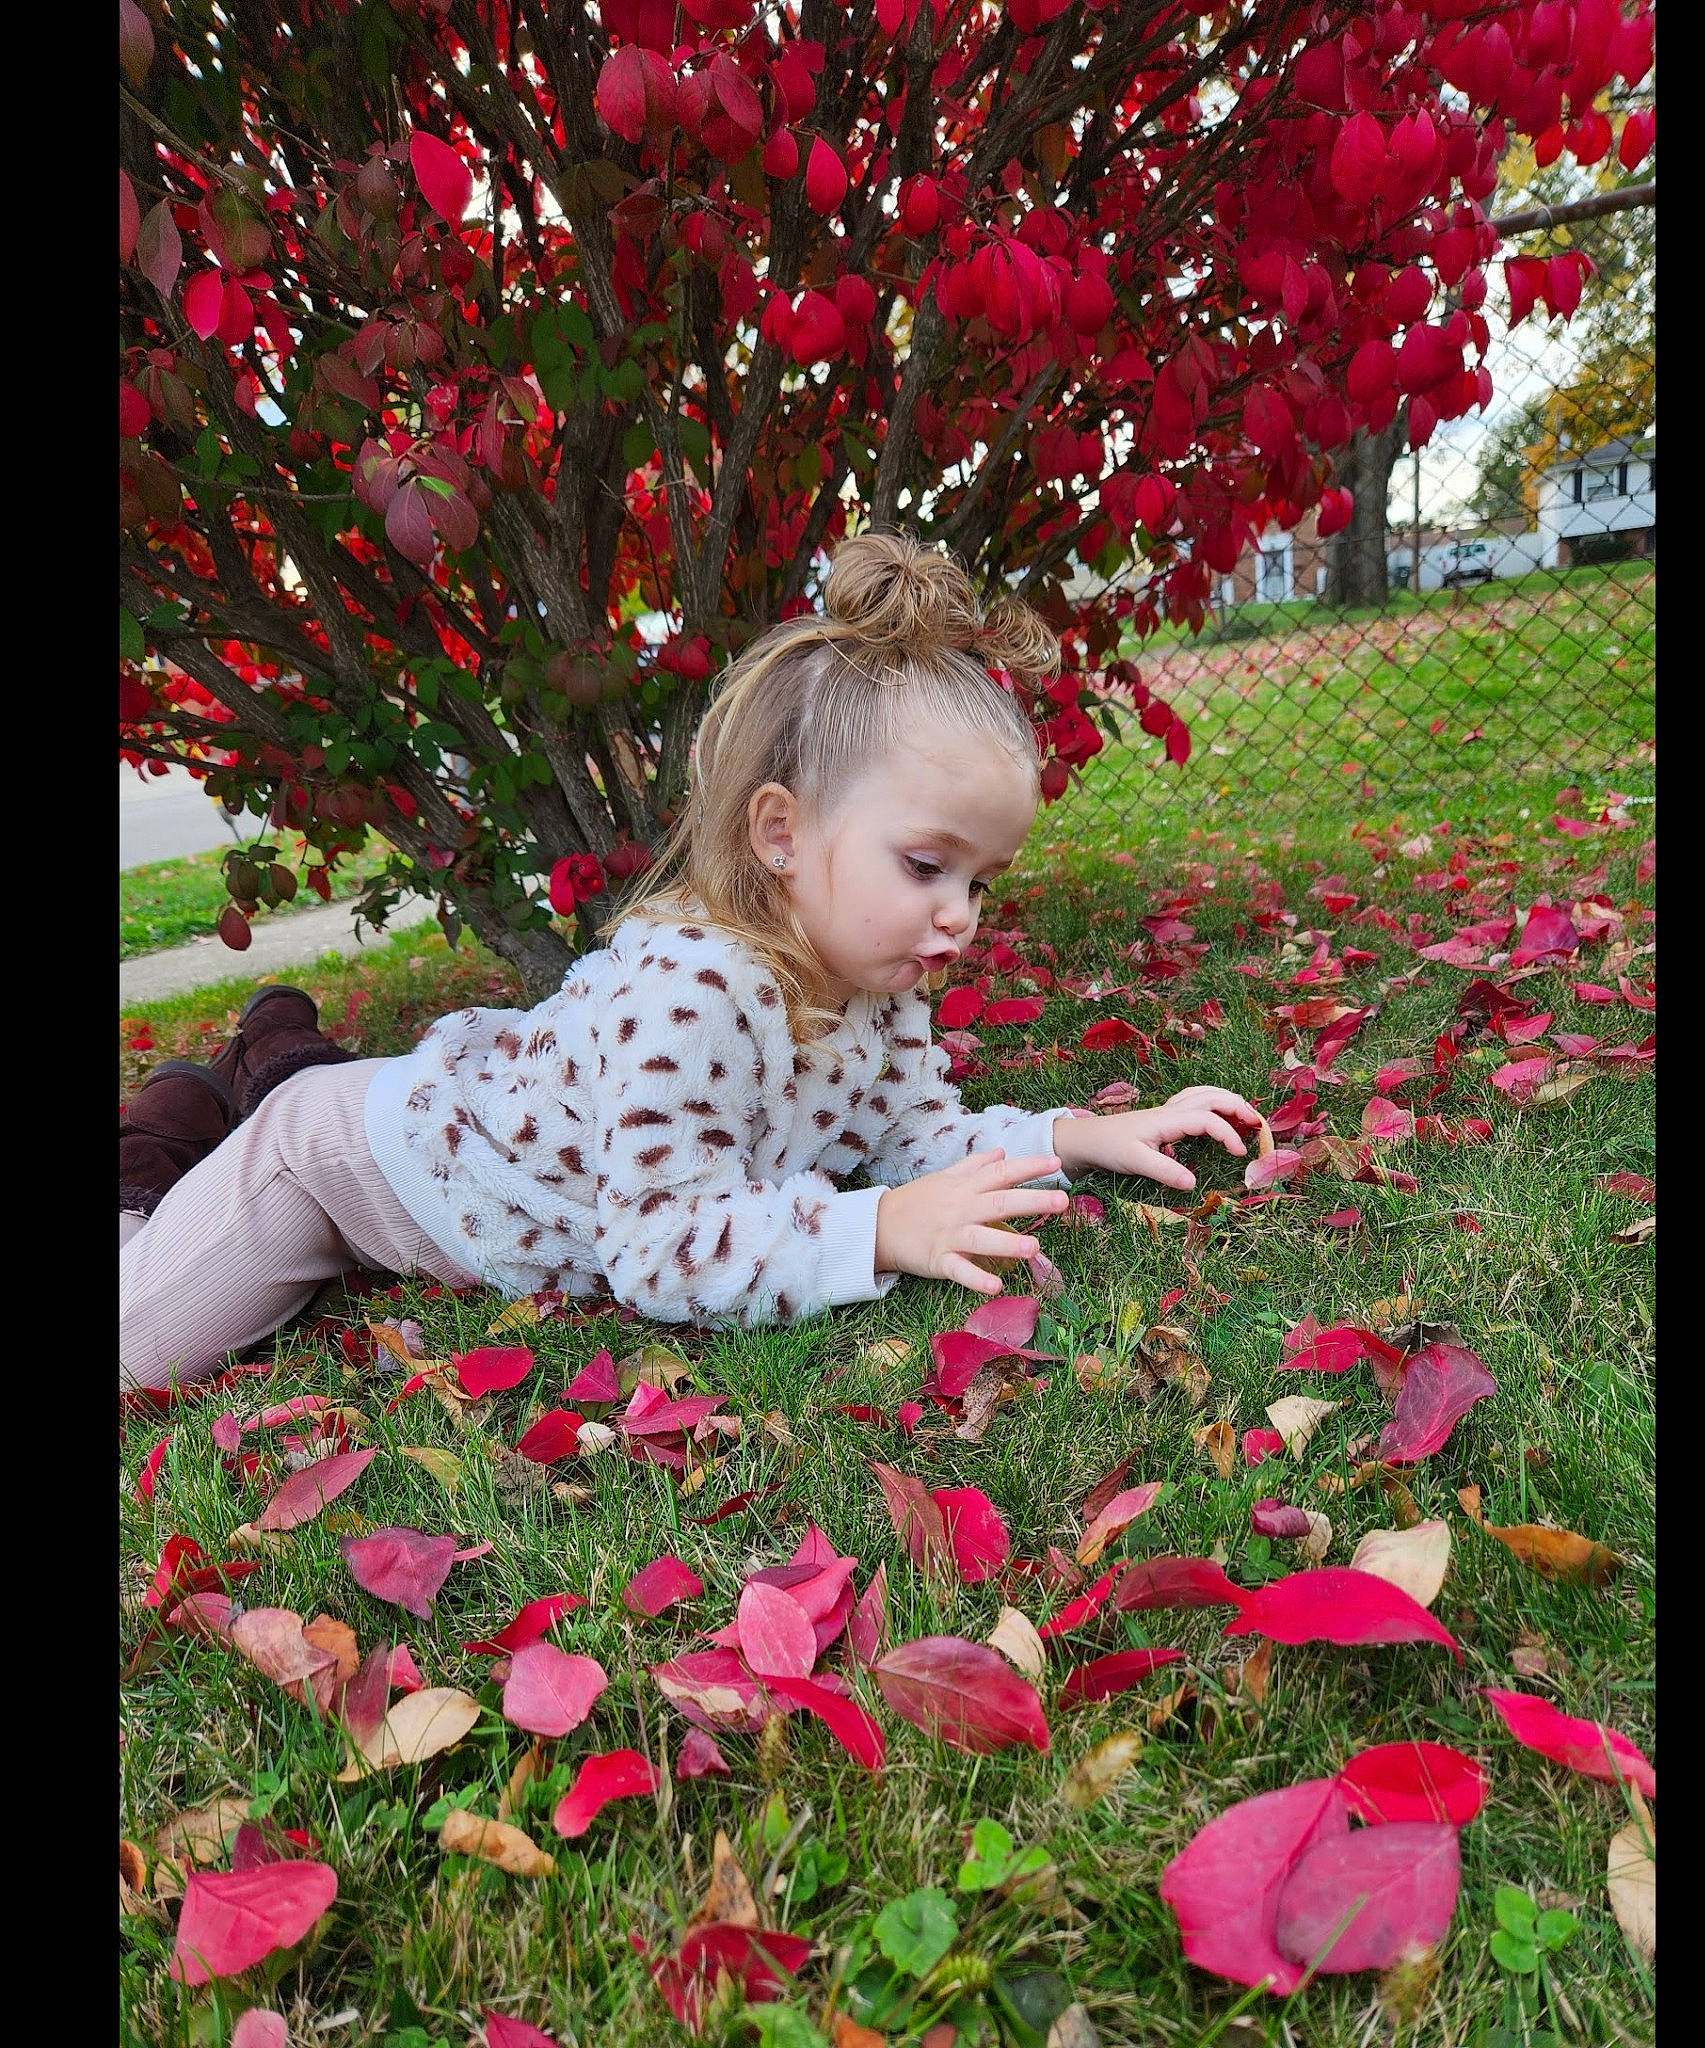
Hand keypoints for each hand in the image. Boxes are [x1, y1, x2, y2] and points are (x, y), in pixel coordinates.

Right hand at [874, 1149, 1070, 1297]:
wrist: (878, 1226)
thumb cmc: (916, 1201)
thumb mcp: (944, 1178)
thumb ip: (975, 1166)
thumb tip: (1002, 1153)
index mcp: (965, 1188)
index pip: (1001, 1173)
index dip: (1028, 1167)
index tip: (1056, 1162)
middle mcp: (961, 1209)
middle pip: (999, 1203)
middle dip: (1031, 1202)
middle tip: (1062, 1202)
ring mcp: (949, 1235)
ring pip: (981, 1238)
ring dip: (1007, 1243)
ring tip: (1034, 1248)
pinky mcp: (938, 1260)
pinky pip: (959, 1270)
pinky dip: (976, 1278)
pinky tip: (996, 1285)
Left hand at [1051, 1086, 1263, 1191]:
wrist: (1086, 1139)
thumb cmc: (1109, 1148)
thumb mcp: (1136, 1162)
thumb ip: (1165, 1172)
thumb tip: (1194, 1184)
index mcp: (1167, 1119)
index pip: (1207, 1120)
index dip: (1227, 1134)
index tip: (1240, 1154)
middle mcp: (1170, 1111)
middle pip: (1211, 1097)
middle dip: (1237, 1106)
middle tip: (1258, 1124)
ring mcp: (1167, 1112)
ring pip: (1203, 1095)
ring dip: (1226, 1101)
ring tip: (1247, 1116)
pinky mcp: (1164, 1118)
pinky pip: (1195, 1102)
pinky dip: (1213, 1104)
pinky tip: (1219, 1116)